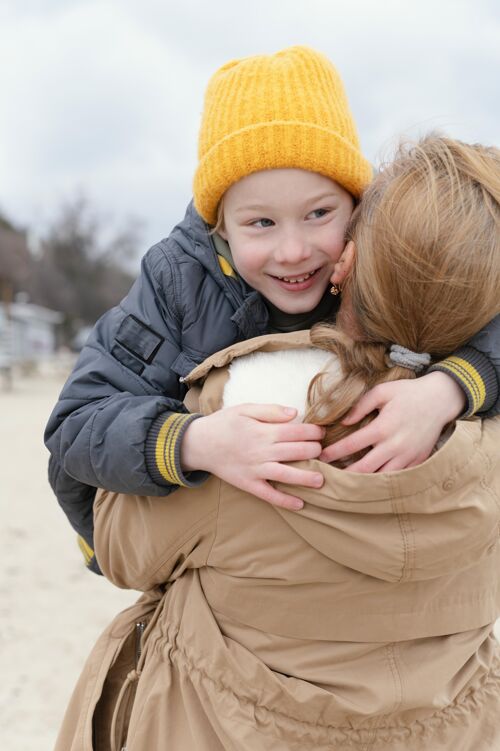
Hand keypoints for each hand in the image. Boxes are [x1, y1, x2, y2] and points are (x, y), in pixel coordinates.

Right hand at [181, 404, 324, 509]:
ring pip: (286, 475)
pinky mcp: (248, 484)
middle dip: (315, 451)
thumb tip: (295, 413)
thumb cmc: (224, 423)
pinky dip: (284, 501)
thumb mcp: (245, 409)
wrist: (198, 444)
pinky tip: (300, 505)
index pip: (296, 431)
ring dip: (307, 478)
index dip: (313, 432)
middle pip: (296, 452)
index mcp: (262, 431)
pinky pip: (269, 495)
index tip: (322, 432)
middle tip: (324, 452)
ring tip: (322, 480)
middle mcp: (261, 451)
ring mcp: (255, 470)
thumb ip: (271, 410)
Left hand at [320, 372, 465, 471]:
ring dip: (362, 481)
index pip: (352, 444)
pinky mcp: (417, 462)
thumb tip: (343, 421)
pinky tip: (369, 482)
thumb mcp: (382, 391)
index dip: (334, 452)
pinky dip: (382, 481)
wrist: (440, 400)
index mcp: (383, 427)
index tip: (321, 456)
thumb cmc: (408, 393)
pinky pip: (397, 478)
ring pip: (380, 478)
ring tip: (346, 482)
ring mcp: (407, 456)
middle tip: (329, 475)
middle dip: (344, 474)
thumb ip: (360, 406)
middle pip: (364, 468)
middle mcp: (394, 446)